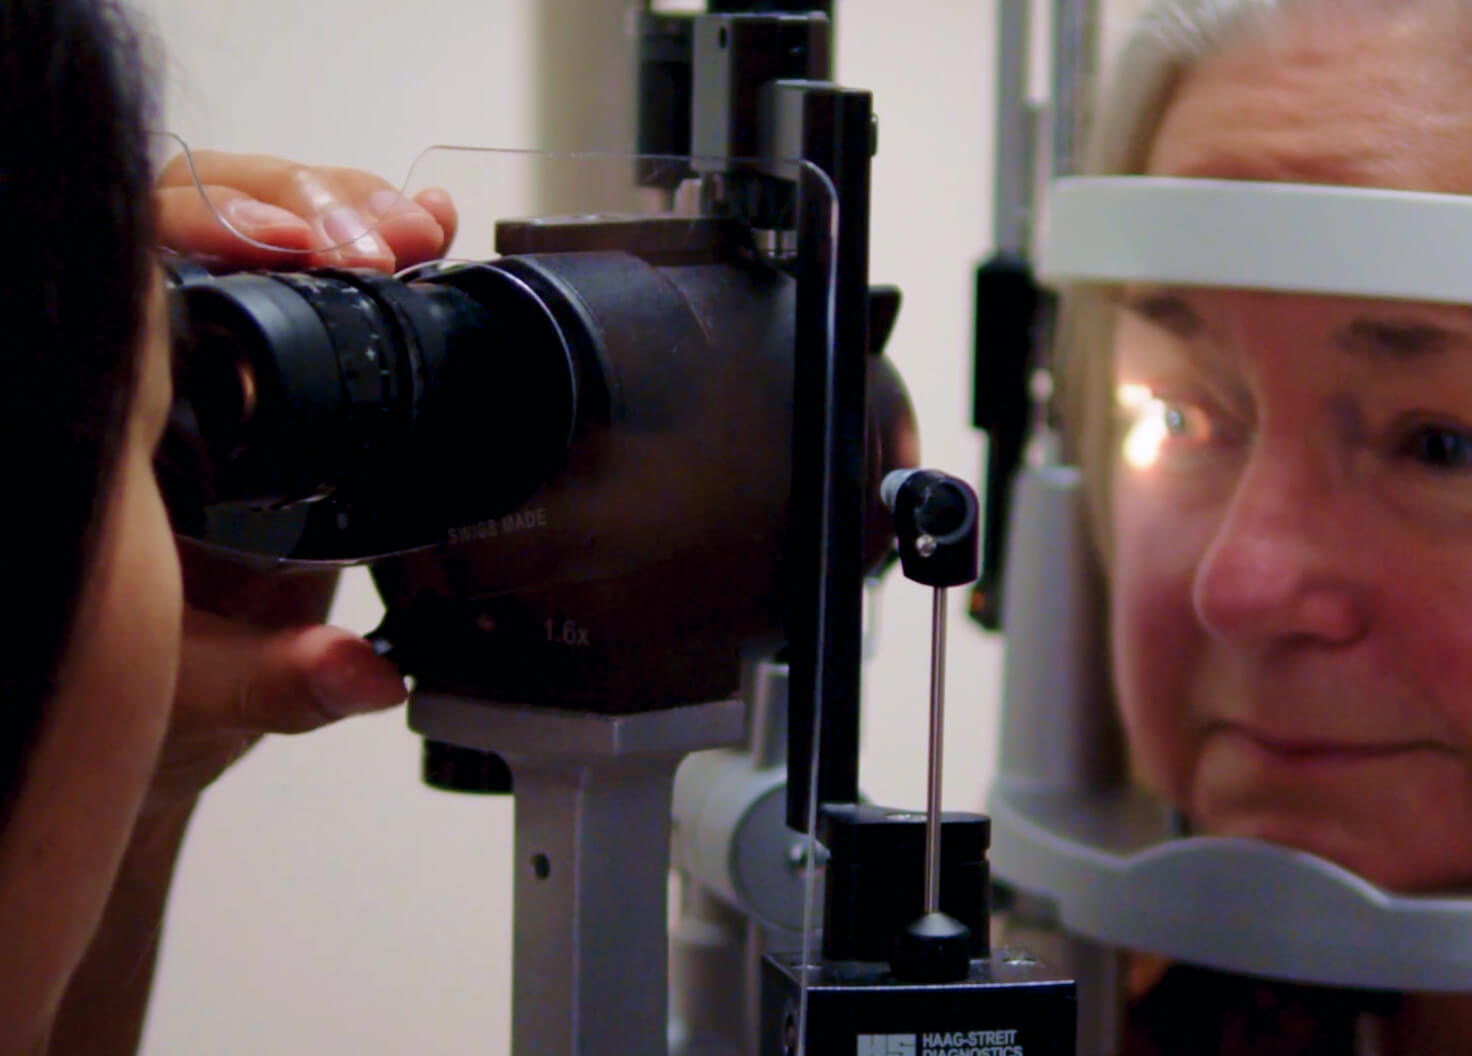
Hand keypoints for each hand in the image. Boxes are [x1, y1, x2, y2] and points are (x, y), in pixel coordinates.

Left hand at [145, 153, 448, 815]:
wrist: (138, 701)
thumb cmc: (141, 679)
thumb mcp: (195, 689)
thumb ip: (273, 680)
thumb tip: (363, 670)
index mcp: (110, 411)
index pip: (135, 257)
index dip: (217, 226)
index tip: (299, 249)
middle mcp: (146, 363)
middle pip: (198, 209)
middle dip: (302, 206)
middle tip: (377, 243)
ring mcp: (204, 352)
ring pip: (250, 214)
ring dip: (341, 209)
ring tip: (413, 232)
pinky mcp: (261, 363)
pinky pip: (301, 266)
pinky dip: (362, 233)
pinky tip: (421, 233)